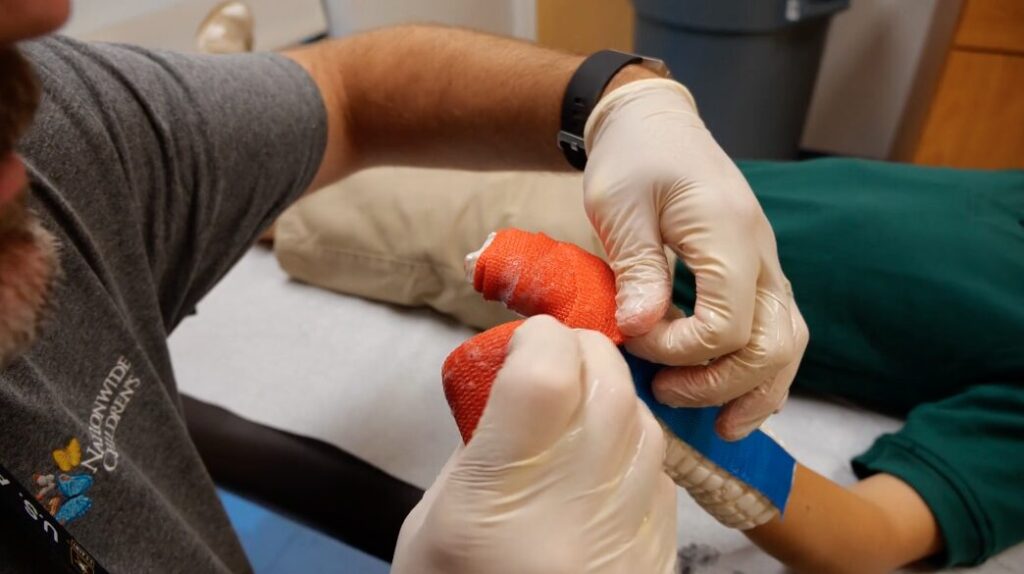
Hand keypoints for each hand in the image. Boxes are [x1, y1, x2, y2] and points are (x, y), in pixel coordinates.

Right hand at [391, 316, 676, 573]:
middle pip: (607, 382)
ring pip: (641, 417)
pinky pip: (658, 464)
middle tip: (549, 365)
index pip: (548, 377)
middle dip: (579, 352)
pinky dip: (630, 443)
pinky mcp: (659, 549)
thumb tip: (523, 382)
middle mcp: (577, 509)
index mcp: (500, 502)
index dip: (539, 339)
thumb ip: (484, 444)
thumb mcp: (436, 518)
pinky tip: (598, 463)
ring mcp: (629, 532)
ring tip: (573, 414)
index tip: (523, 343)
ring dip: (609, 393)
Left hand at [582, 78, 808, 439]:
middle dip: (720, 384)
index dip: (680, 350)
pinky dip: (760, 371)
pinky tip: (729, 397)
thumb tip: (640, 329)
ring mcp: (767, 263)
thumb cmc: (632, 158)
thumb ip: (636, 267)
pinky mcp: (758, 272)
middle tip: (664, 393)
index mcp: (729, 232)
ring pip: (789, 344)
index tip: (633, 340)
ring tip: (719, 426)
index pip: (728, 324)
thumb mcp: (619, 205)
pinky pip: (778, 331)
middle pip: (773, 345)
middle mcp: (762, 252)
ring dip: (755, 391)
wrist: (655, 123)